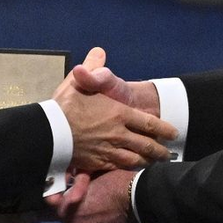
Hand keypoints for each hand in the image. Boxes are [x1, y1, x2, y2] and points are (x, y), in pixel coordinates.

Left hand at [49, 169, 137, 222]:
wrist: (140, 197)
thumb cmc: (115, 182)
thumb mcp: (89, 178)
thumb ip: (74, 186)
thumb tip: (68, 185)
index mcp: (66, 210)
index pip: (47, 210)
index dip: (54, 200)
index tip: (56, 196)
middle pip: (67, 217)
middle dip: (75, 208)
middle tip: (88, 198)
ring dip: (88, 218)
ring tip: (102, 206)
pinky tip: (109, 215)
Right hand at [54, 48, 175, 172]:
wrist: (49, 133)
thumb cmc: (64, 106)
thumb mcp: (78, 82)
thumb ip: (92, 69)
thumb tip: (99, 52)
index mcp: (119, 114)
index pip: (149, 123)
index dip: (164, 129)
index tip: (174, 132)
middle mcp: (118, 134)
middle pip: (147, 146)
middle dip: (160, 151)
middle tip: (168, 154)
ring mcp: (109, 151)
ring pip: (135, 159)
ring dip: (147, 161)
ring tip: (153, 163)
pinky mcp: (97, 164)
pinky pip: (118, 167)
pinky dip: (129, 169)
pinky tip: (132, 170)